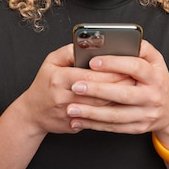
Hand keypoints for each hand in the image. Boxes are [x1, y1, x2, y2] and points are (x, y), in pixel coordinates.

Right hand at [14, 44, 137, 135]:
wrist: (32, 113)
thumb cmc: (44, 83)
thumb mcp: (51, 61)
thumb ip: (69, 51)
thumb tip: (89, 44)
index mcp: (59, 79)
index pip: (90, 76)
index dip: (110, 72)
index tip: (126, 66)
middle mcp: (64, 97)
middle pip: (99, 92)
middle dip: (119, 84)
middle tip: (136, 77)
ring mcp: (69, 114)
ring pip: (101, 107)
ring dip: (119, 98)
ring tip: (133, 88)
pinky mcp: (75, 125)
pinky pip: (97, 118)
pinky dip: (111, 110)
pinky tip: (122, 102)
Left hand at [65, 40, 168, 133]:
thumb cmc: (157, 79)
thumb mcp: (155, 60)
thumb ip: (140, 48)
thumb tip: (121, 38)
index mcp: (155, 76)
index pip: (135, 67)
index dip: (114, 63)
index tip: (93, 61)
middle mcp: (152, 96)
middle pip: (123, 94)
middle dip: (97, 90)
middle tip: (75, 86)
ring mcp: (146, 114)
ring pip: (116, 115)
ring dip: (91, 113)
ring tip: (71, 108)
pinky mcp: (138, 128)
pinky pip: (114, 127)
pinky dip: (94, 125)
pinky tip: (78, 121)